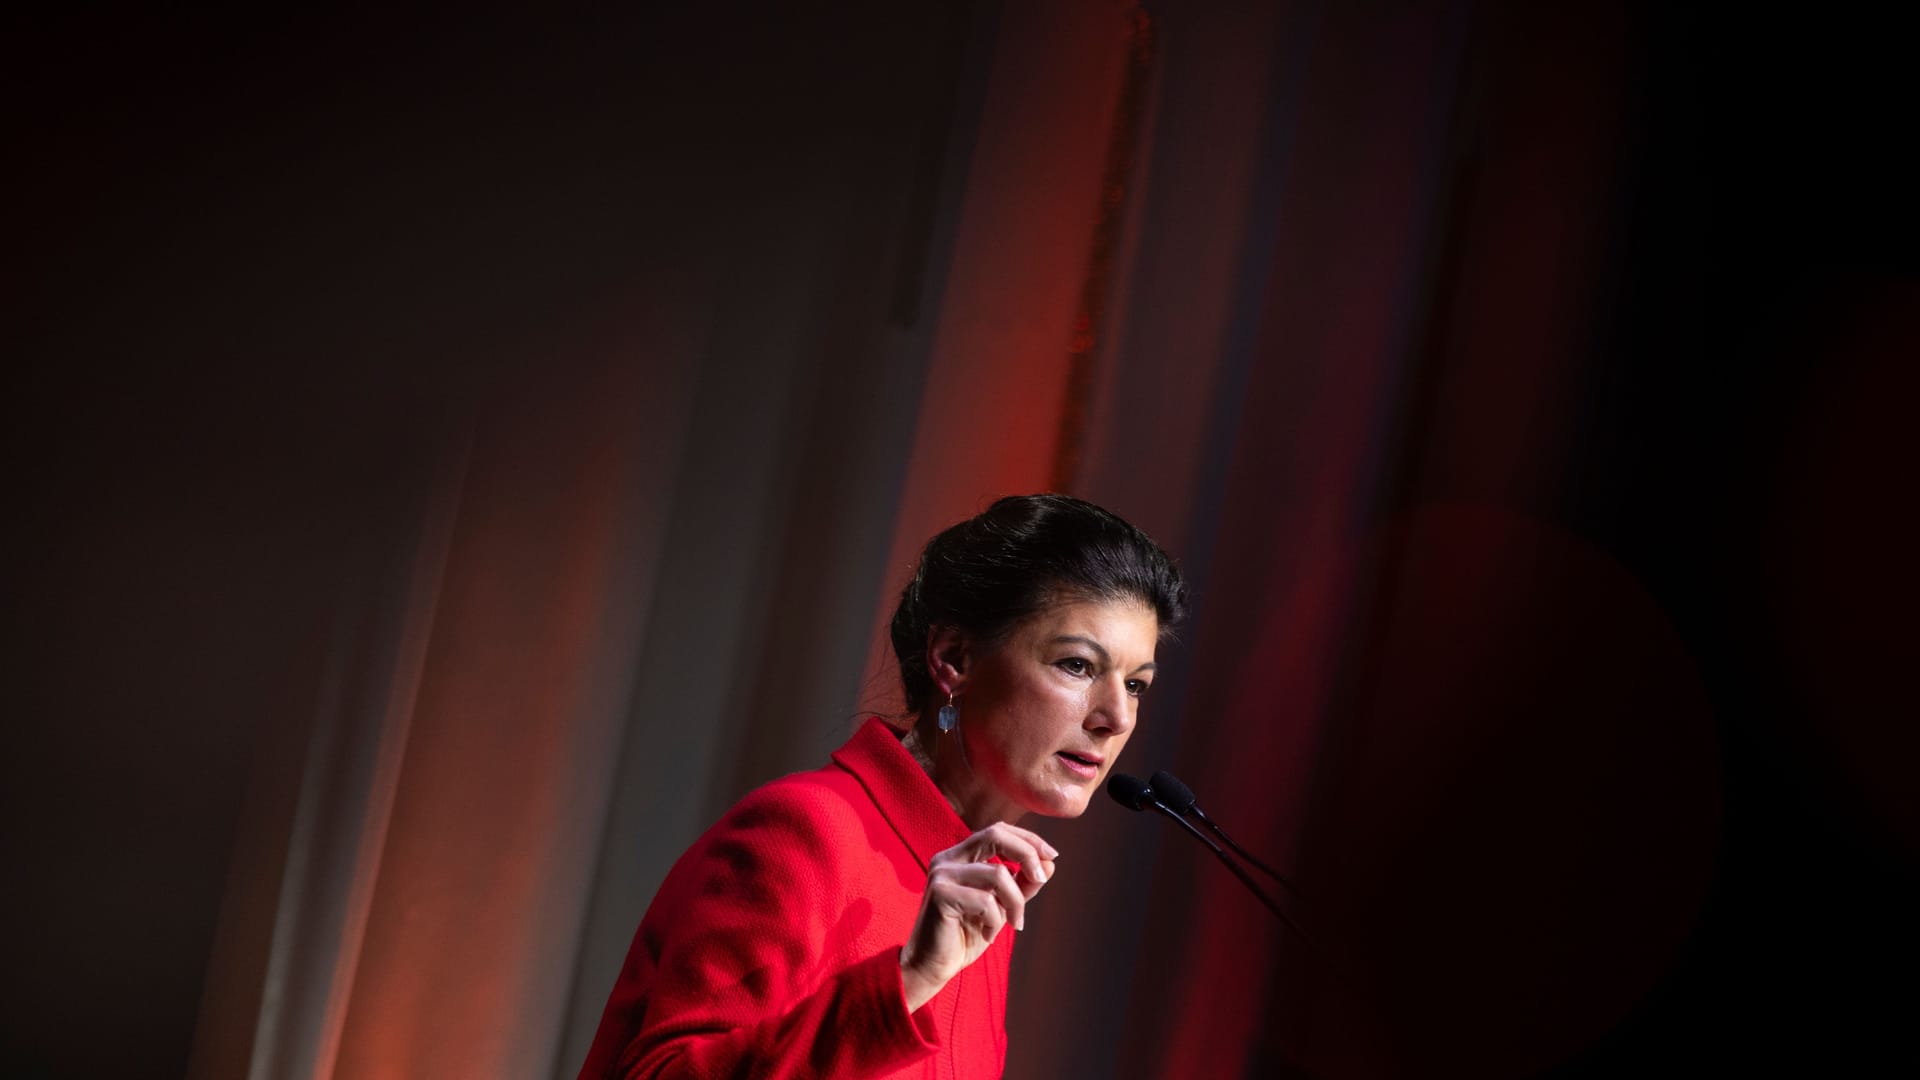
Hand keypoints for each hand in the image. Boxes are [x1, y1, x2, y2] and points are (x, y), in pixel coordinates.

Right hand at [899, 822, 1058, 1011]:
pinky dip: (996, 920)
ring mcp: (941, 875)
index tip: (1052, 856)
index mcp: (960, 856)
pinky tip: (988, 935)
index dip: (1028, 839)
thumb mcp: (1002, 907)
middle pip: (995, 835)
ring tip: (1014, 923)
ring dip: (1016, 902)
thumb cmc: (964, 936)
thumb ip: (1022, 884)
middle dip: (1027, 853)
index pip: (997, 831)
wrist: (931, 967)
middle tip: (1042, 879)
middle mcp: (948, 859)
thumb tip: (1050, 863)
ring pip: (998, 873)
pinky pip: (986, 901)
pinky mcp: (940, 895)